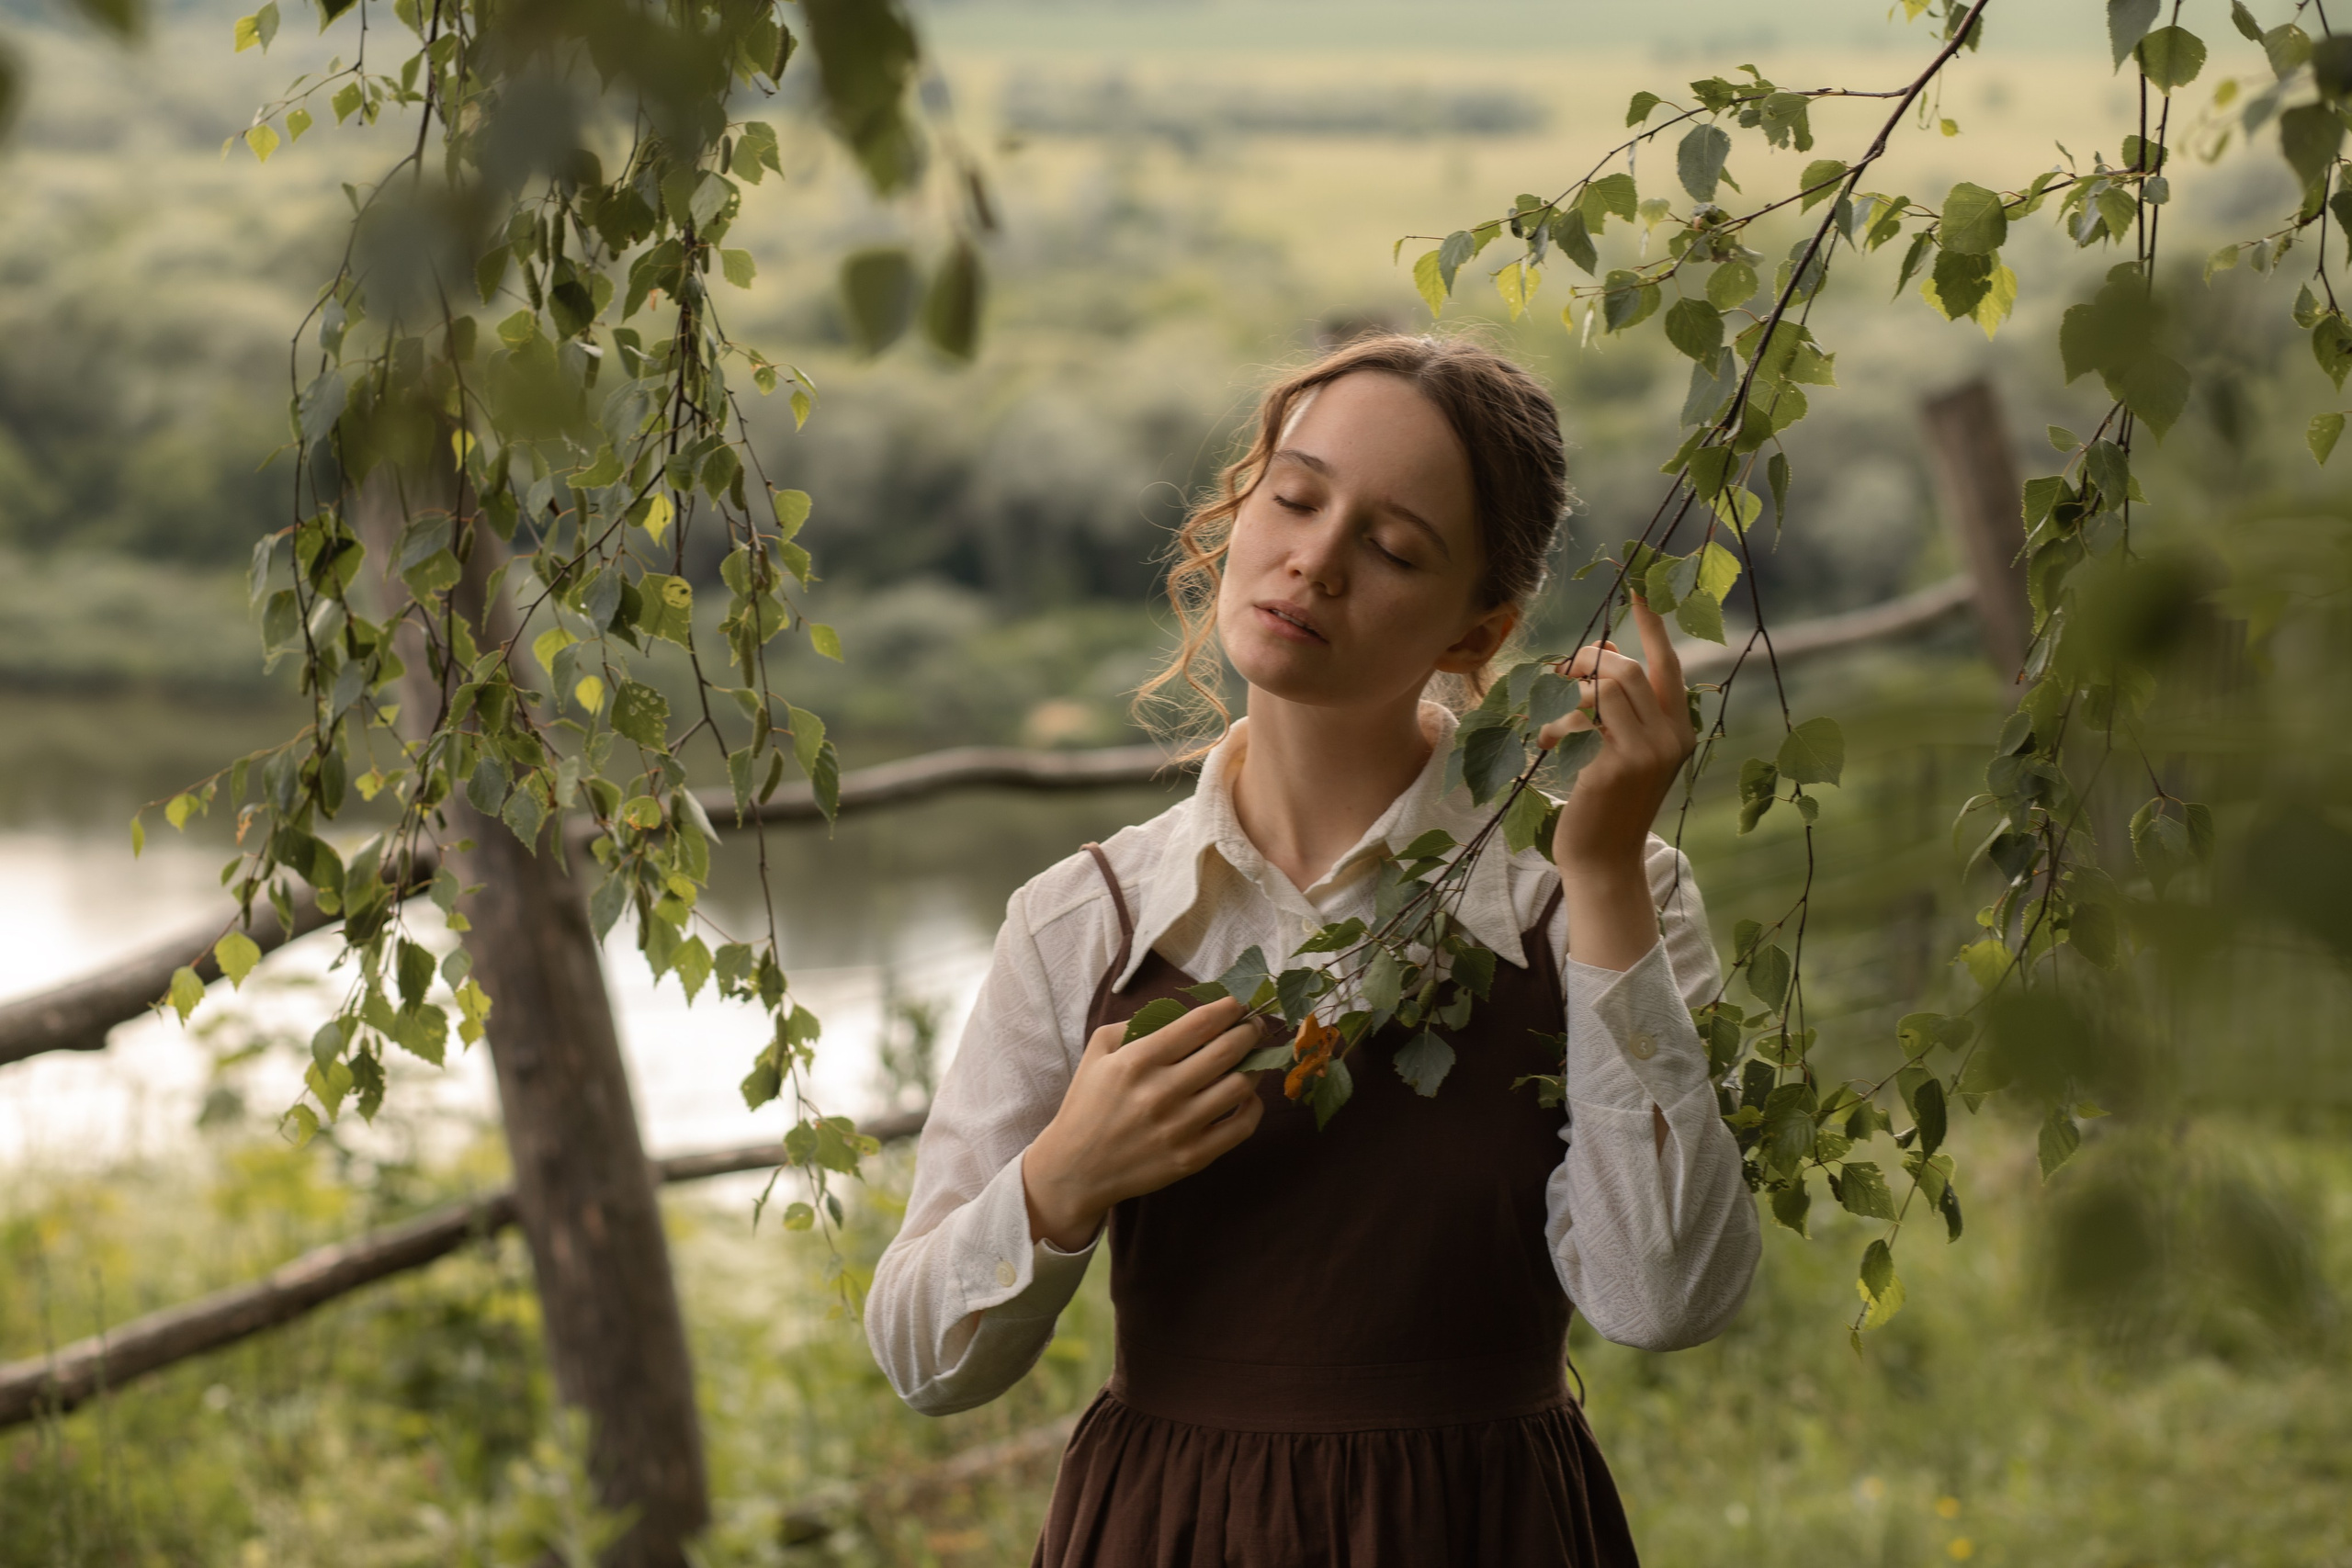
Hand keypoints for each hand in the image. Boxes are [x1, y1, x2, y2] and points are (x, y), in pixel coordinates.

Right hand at [1022, 996, 1265, 1250]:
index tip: (1237, 1004)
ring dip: (1256, 1064)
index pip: (1199, 1025)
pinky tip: (1248, 1095)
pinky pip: (1242, 1126)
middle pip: (1227, 1051)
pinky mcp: (1192, 1157)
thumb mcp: (1098, 1051)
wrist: (1075, 1170)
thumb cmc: (1087, 1105)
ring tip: (1254, 1056)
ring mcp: (1180, 1128)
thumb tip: (1183, 1012)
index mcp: (1137, 1061)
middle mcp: (1161, 1093)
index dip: (1227, 1008)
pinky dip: (1253, 1105)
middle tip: (1254, 1025)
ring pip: (1241, 1086)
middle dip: (1249, 1031)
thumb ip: (1136, 1023)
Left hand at [1535, 595, 1695, 972]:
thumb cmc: (1608, 803)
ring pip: (1602, 688)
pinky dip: (1555, 724)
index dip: (1651, 626)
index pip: (1667, 666)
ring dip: (1567, 692)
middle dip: (1587, 662)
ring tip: (1549, 714)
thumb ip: (1622, 705)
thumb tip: (1603, 647)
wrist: (1603, 860)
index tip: (1638, 589)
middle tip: (1561, 672)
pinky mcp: (1615, 766)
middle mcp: (1672, 738)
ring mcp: (1646, 752)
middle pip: (1625, 670)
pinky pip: (1579, 719)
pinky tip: (1544, 747)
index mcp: (1680, 730)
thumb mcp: (1624, 749)